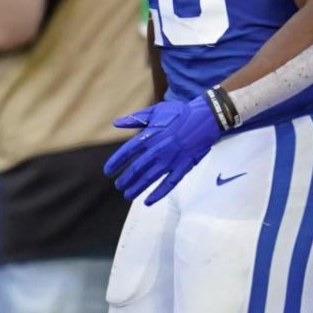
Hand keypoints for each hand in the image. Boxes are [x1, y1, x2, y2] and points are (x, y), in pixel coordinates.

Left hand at [104, 96, 221, 203]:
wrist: (204, 118)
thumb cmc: (179, 113)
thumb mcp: (155, 111)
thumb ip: (135, 119)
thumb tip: (116, 123)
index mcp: (149, 135)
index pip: (126, 152)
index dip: (115, 163)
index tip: (108, 172)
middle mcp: (157, 150)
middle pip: (136, 169)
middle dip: (125, 180)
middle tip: (118, 186)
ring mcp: (170, 160)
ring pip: (149, 179)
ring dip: (136, 188)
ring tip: (128, 195)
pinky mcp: (183, 167)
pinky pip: (168, 184)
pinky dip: (158, 194)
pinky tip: (148, 201)